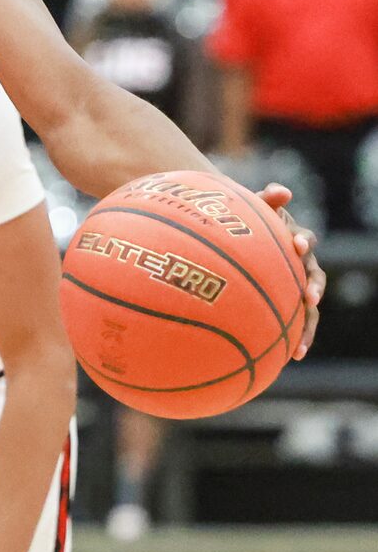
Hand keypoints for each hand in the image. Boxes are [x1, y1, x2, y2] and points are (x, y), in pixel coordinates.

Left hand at [258, 183, 325, 359]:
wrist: (237, 238)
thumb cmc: (246, 221)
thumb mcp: (255, 206)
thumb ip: (267, 198)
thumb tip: (283, 191)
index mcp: (295, 239)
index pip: (305, 239)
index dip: (304, 242)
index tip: (298, 245)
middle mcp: (300, 265)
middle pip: (314, 279)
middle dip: (314, 289)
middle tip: (310, 299)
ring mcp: (295, 285)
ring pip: (308, 310)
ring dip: (307, 328)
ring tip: (300, 350)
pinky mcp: (285, 303)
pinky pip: (290, 323)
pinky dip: (289, 340)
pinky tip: (286, 359)